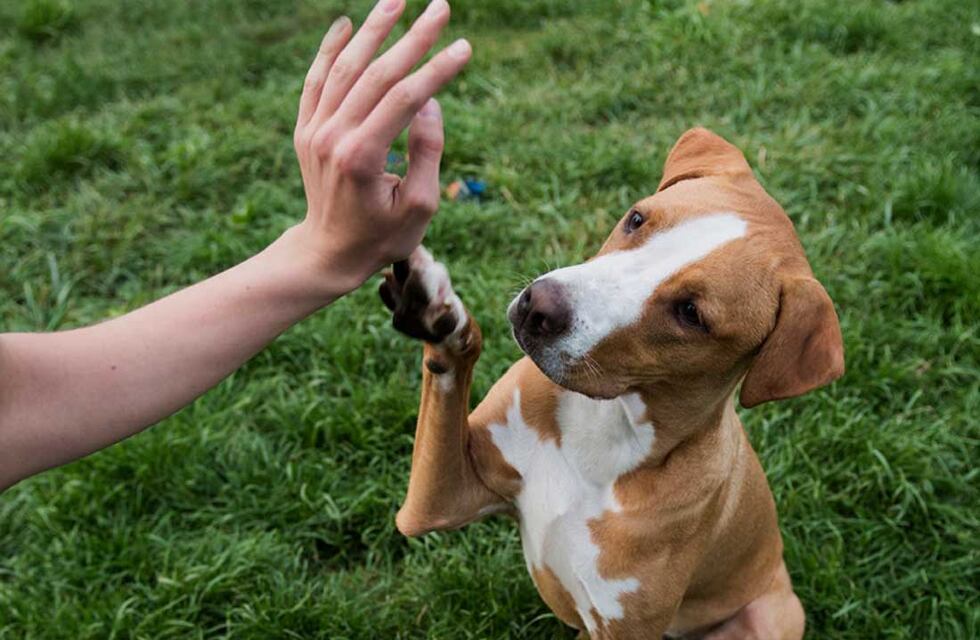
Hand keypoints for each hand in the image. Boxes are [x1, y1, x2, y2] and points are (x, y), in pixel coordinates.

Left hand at [289, 0, 470, 293]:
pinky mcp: (305, 130)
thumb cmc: (382, 235)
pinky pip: (316, 80)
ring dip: (373, 30)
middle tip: (441, 7)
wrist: (328, 252)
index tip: (464, 46)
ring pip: (345, 67)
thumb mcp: (419, 205)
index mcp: (362, 157)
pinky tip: (346, 23)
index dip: (437, 69)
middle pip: (376, 73)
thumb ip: (427, 150)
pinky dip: (329, 49)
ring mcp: (314, 131)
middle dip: (413, 37)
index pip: (404, 97)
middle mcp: (333, 137)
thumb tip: (430, 100)